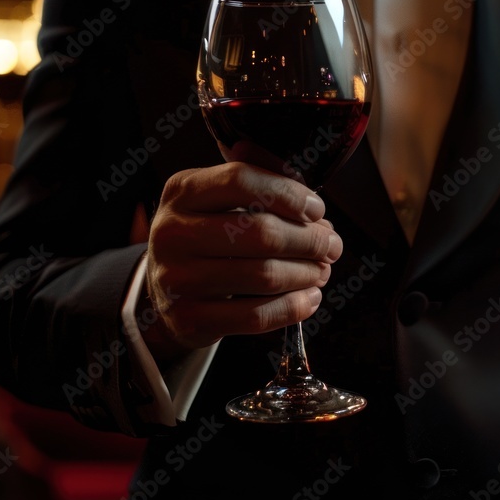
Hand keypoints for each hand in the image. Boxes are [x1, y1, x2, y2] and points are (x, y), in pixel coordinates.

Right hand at [141, 163, 341, 362]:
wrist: (167, 290)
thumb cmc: (207, 234)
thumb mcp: (219, 198)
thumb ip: (261, 181)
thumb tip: (311, 201)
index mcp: (182, 191)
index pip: (240, 181)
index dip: (288, 194)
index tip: (317, 209)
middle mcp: (173, 232)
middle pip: (261, 233)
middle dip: (309, 240)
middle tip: (332, 246)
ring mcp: (177, 278)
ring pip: (264, 276)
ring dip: (306, 273)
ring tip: (322, 270)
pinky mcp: (189, 318)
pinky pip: (256, 316)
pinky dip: (293, 307)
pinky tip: (310, 297)